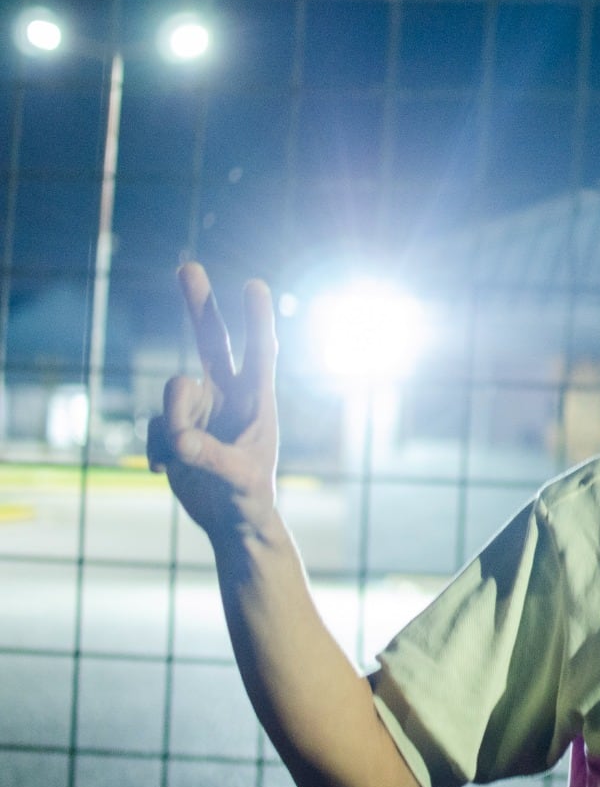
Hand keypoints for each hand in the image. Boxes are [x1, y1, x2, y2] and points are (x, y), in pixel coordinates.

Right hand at [148, 262, 279, 539]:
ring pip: (171, 395)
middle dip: (199, 304)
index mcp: (257, 401)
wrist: (232, 521)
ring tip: (185, 458)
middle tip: (188, 266)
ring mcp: (197, 409)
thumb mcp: (240, 480)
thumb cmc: (251, 498)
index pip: (259, 353)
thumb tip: (178, 439)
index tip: (255, 285)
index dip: (256, 320)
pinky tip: (171, 470)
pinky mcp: (172, 427)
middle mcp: (227, 396)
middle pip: (209, 341)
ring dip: (172, 425)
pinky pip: (153, 426)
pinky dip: (157, 449)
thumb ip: (210, 457)